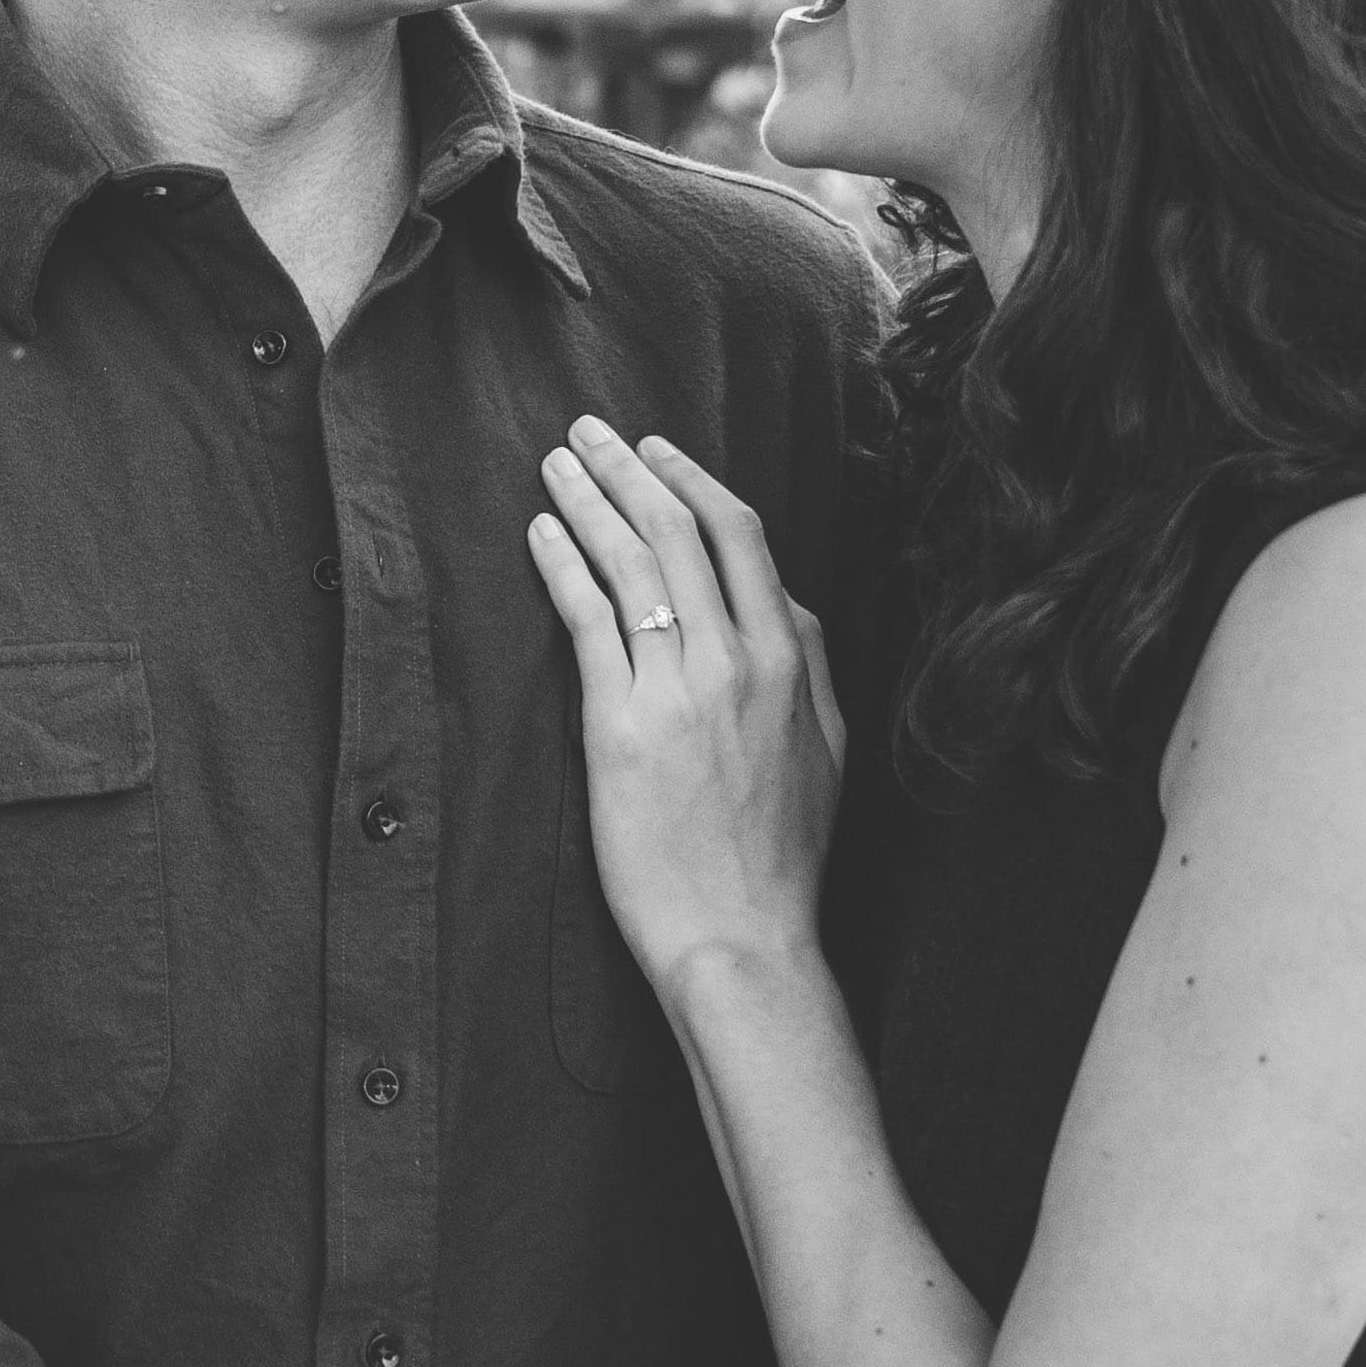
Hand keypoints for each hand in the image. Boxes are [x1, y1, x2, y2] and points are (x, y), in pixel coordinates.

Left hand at [526, 416, 844, 993]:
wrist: (744, 936)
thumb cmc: (783, 853)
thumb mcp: (824, 747)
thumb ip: (808, 665)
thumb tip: (782, 603)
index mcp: (789, 660)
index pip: (741, 535)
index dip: (693, 479)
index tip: (656, 449)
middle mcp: (737, 660)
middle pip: (678, 529)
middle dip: (628, 467)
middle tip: (588, 430)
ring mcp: (679, 690)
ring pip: (632, 562)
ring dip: (588, 500)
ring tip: (556, 465)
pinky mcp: (620, 727)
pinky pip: (588, 622)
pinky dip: (562, 566)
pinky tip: (540, 532)